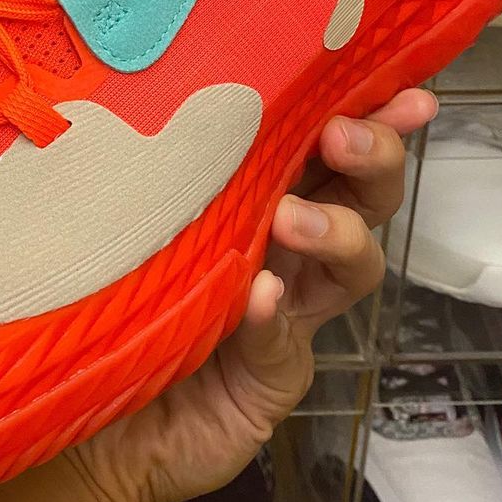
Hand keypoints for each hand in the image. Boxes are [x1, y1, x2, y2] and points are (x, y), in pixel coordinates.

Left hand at [65, 88, 437, 501]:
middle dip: (373, 160)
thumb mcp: (136, 216)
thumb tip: (170, 97)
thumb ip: (163, 168)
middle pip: (363, 199)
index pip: (326, 146)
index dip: (372, 114)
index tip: (408, 89)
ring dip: (332, 230)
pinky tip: (260, 297)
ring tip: (290, 220)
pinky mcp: (274, 375)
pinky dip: (272, 315)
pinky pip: (284, 341)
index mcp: (259, 196)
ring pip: (351, 265)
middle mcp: (287, 250)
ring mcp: (289, 314)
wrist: (93, 412)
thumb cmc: (111, 296)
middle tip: (343, 138)